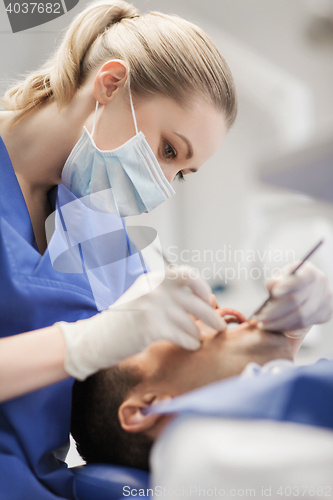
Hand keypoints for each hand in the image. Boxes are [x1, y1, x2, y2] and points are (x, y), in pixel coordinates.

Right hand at [58, 265, 226, 379]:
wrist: (95, 339)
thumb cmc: (123, 323)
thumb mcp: (143, 298)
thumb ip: (168, 296)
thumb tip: (202, 303)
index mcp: (152, 279)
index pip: (186, 273)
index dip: (202, 286)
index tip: (209, 299)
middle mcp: (153, 289)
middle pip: (194, 301)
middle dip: (211, 316)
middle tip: (221, 326)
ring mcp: (151, 307)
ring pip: (190, 321)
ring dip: (198, 333)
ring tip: (198, 339)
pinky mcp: (150, 326)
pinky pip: (182, 335)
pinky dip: (190, 342)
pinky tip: (191, 345)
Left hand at [257, 262, 332, 337]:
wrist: (306, 294)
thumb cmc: (289, 283)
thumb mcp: (281, 278)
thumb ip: (275, 281)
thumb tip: (272, 285)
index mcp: (309, 272)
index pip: (301, 278)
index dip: (289, 286)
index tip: (275, 293)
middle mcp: (320, 285)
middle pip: (297, 300)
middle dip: (275, 310)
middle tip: (259, 317)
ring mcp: (325, 301)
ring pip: (300, 316)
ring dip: (278, 322)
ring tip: (262, 324)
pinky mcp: (324, 314)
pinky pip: (302, 324)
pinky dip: (286, 327)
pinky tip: (273, 327)